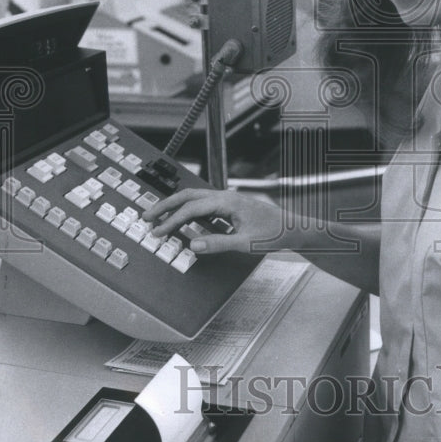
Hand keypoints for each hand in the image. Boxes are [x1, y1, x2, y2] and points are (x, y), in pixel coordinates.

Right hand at [142, 188, 283, 254]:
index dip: (171, 221)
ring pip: (195, 199)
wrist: (293, 229)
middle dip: (166, 206)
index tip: (157, 231)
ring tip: (159, 218)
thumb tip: (192, 245)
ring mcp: (227, 200)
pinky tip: (184, 222)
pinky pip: (203, 205)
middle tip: (147, 216)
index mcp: (227, 202)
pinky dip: (188, 211)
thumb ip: (217, 244)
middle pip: (188, 196)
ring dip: (176, 207)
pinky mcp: (230, 206)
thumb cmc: (273, 234)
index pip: (191, 209)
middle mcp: (225, 196)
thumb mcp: (244, 243)